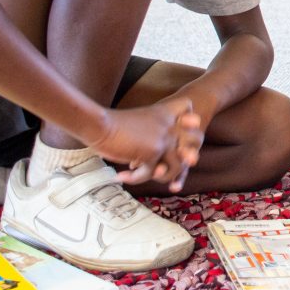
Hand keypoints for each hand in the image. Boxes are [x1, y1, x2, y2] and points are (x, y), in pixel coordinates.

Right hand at [89, 97, 203, 191]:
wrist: (98, 126)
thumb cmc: (112, 125)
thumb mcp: (139, 122)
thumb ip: (153, 134)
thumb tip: (160, 165)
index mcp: (164, 113)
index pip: (189, 110)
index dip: (189, 121)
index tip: (182, 128)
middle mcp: (168, 125)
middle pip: (191, 143)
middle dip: (182, 161)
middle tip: (160, 170)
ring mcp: (163, 139)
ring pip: (174, 166)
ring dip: (156, 175)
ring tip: (133, 174)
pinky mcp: (152, 153)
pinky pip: (150, 173)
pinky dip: (135, 178)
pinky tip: (120, 177)